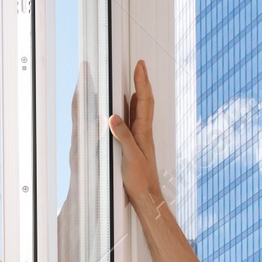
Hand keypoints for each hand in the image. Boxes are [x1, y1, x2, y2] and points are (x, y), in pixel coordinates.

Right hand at [107, 60, 165, 213]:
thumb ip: (123, 136)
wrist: (147, 196)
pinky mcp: (137, 145)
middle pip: (145, 101)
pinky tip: (128, 108)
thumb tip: (114, 117)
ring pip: (141, 109)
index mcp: (144, 132)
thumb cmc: (140, 179)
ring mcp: (141, 137)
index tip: (139, 66)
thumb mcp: (129, 157)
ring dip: (138, 92)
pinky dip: (133, 109)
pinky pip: (135, 120)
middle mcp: (144, 131)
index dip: (142, 82)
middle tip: (139, 66)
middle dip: (141, 82)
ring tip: (135, 79)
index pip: (144, 101)